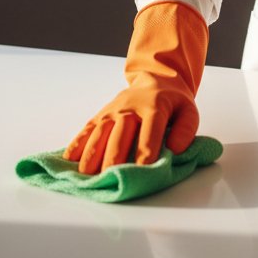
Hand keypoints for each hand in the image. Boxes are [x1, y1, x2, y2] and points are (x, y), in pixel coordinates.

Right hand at [64, 0, 208, 173]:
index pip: (149, 132)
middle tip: (110, 178)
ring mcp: (112, 110)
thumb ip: (186, 130)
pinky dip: (77, 144)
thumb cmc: (172, 102)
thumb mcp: (189, 111)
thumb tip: (174, 150)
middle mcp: (129, 108)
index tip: (142, 171)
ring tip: (86, 176)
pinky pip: (86, 129)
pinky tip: (69, 160)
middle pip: (120, 135)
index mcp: (154, 107)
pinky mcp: (100, 114)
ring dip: (92, 154)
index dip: (146, 152)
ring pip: (99, 132)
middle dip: (114, 158)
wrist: (155, 79)